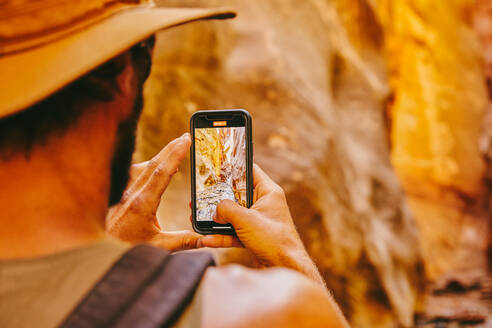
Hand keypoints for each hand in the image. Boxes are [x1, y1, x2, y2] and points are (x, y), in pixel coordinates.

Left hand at [107, 133, 203, 250]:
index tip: (186, 140)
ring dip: (161, 155)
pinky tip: (155, 165)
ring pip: (144, 166)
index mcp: (142, 204)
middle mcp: (131, 193)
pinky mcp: (118, 194)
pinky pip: (135, 173)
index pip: (162, 172)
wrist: (95, 254)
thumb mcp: (157, 248)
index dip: (175, 154)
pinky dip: (149, 165)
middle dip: (171, 148)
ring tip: (175, 146)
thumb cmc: (125, 250)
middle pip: (154, 163)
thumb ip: (182, 241)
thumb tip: (204, 238)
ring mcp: (123, 192)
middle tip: (185, 136)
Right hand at [200, 164, 324, 285]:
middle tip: (201, 195)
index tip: (216, 167)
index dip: (233, 167)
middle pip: (236, 194)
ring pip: (233, 215)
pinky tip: (207, 239)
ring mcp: (258, 221)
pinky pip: (233, 232)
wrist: (286, 268)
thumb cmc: (274, 241)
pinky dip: (221, 236)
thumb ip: (227, 209)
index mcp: (268, 192)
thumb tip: (215, 209)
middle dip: (218, 198)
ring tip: (197, 217)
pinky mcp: (253, 236)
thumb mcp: (246, 220)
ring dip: (216, 219)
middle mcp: (264, 204)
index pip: (249, 171)